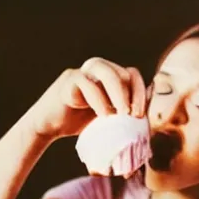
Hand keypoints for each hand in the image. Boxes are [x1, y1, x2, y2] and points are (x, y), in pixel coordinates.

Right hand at [28, 57, 146, 140]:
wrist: (48, 127)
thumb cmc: (78, 123)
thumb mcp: (108, 119)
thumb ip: (127, 110)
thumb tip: (151, 100)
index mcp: (109, 77)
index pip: (132, 75)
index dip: (140, 92)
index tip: (140, 115)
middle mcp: (97, 70)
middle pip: (122, 71)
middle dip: (132, 93)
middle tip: (133, 115)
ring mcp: (82, 72)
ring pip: (105, 71)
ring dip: (117, 92)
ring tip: (120, 114)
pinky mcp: (68, 80)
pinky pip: (86, 83)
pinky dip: (98, 100)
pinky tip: (102, 116)